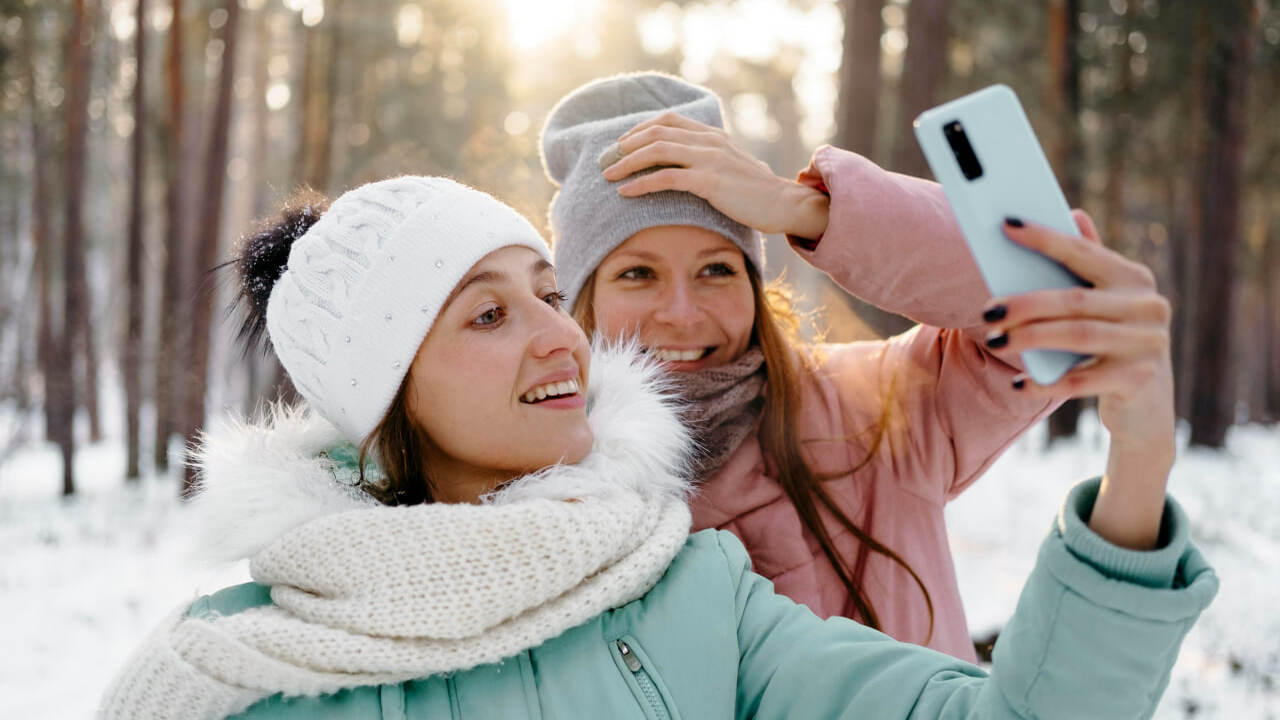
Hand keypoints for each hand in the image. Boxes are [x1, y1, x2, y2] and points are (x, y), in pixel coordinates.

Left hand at [600, 112, 829, 239]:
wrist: (783, 204)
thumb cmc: (757, 192)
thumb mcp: (732, 167)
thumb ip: (711, 159)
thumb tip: (689, 168)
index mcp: (712, 135)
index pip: (668, 120)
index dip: (639, 129)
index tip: (621, 144)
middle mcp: (709, 141)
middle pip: (656, 133)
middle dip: (625, 146)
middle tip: (605, 160)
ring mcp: (710, 159)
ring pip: (657, 151)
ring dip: (627, 162)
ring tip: (608, 175)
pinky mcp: (710, 181)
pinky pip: (666, 177)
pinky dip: (642, 183)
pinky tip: (626, 192)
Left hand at [982, 211, 1174, 548]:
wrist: (1146, 408)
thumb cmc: (1113, 344)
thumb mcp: (1107, 304)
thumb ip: (1091, 262)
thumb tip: (1074, 214)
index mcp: (1135, 279)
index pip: (1084, 253)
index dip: (1045, 239)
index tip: (1007, 225)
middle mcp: (1148, 307)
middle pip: (1073, 300)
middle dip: (1025, 304)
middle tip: (987, 311)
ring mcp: (1147, 344)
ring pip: (1076, 336)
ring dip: (1029, 338)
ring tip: (996, 340)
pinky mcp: (1138, 380)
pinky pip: (1081, 380)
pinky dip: (1045, 382)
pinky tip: (1018, 383)